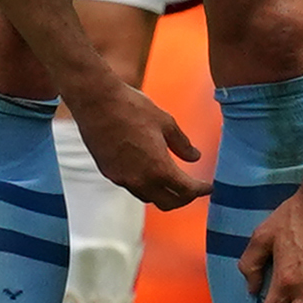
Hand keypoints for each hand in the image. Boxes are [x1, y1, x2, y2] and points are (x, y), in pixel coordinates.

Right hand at [67, 79, 212, 209]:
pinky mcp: (107, 171)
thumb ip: (182, 144)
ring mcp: (121, 177)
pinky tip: (146, 170)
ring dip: (162, 193)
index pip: (186, 190)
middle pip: (167, 203)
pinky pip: (131, 186)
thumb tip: (194, 157)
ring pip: (147, 197)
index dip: (201, 190)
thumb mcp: (165, 122)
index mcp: (159, 168)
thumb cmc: (131, 107)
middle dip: (184, 198)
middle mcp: (140, 179)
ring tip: (169, 181)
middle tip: (191, 189)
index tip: (208, 187)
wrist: (95, 100)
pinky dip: (143, 184)